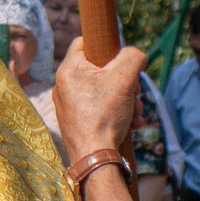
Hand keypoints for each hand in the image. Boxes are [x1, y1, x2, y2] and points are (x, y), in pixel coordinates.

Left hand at [53, 42, 148, 170]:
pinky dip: (116, 112)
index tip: (122, 59)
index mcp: (68, 70)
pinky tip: (131, 123)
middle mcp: (63, 86)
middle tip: (135, 91)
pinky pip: (99, 108)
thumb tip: (135, 54)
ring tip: (135, 112)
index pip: (85, 42)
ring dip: (125, 98)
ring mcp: (69, 105)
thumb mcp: (124, 79)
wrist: (94, 159)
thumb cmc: (104, 116)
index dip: (107, 46)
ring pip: (103, 91)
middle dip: (124, 80)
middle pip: (99, 70)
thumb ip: (133, 56)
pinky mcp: (76, 121)